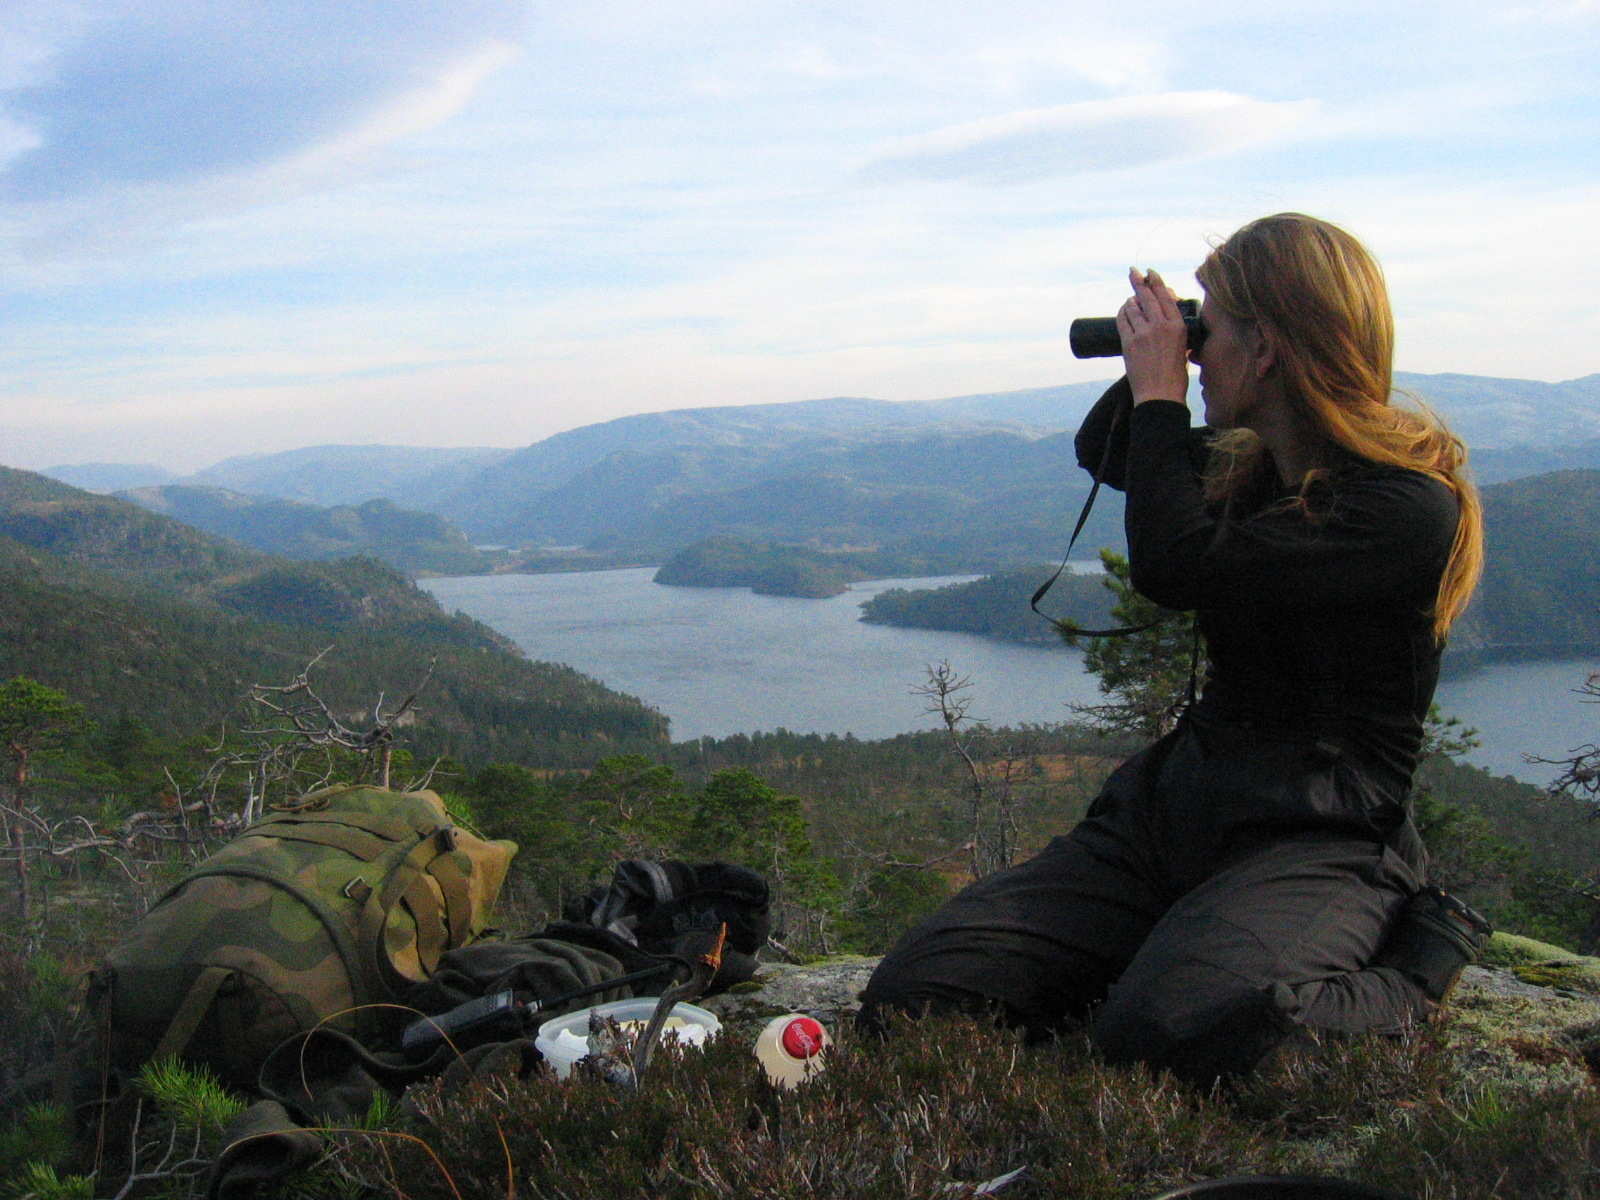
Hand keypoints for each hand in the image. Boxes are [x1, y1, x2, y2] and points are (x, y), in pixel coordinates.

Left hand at [1118, 267, 1190, 407]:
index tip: (1150, 273)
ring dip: (1131, 300)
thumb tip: (1167, 321)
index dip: (1156, 282)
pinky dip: (1122, 312)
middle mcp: (1161, 325)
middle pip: (1147, 296)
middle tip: (1133, 271)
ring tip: (1131, 300)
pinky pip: (1122, 320)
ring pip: (1133, 306)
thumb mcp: (1183, 349)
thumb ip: (1176, 332)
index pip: (1165, 296)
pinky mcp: (1129, 343)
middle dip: (1139, 281)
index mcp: (1178, 326)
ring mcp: (1144, 333)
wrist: (1160, 395)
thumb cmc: (1174, 377)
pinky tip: (1123, 310)